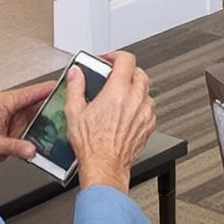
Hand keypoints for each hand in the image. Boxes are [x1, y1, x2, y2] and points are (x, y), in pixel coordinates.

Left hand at [0, 76, 60, 167]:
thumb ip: (15, 147)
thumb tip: (32, 149)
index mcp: (3, 103)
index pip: (32, 92)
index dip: (49, 89)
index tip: (65, 87)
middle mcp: (9, 107)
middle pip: (37, 101)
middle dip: (53, 104)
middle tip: (70, 106)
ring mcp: (13, 116)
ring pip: (37, 113)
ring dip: (48, 117)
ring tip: (64, 121)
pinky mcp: (14, 125)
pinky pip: (32, 123)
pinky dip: (41, 127)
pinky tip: (50, 132)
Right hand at [68, 52, 154, 189]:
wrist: (105, 167)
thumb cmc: (92, 145)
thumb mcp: (75, 112)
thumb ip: (76, 87)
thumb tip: (76, 74)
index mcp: (118, 91)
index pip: (126, 60)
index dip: (116, 56)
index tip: (108, 60)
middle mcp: (135, 99)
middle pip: (139, 72)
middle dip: (126, 71)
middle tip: (113, 76)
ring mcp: (145, 112)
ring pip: (146, 90)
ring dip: (134, 88)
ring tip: (120, 94)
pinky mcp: (149, 125)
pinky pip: (149, 107)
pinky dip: (140, 105)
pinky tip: (128, 111)